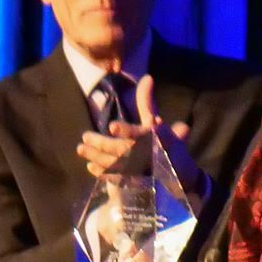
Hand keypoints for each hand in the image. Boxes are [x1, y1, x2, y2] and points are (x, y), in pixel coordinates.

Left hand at [76, 76, 205, 192]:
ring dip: (96, 157)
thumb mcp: (158, 123)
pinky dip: (102, 173)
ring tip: (82, 150)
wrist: (179, 178)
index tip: (112, 127)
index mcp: (154, 139)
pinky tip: (91, 167)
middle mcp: (148, 154)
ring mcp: (141, 171)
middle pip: (121, 148)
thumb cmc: (166, 146)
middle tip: (84, 138)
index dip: (126, 131)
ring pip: (114, 162)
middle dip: (101, 144)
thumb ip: (147, 102)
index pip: (139, 134)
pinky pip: (116, 178)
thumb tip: (147, 77)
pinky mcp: (135, 183)